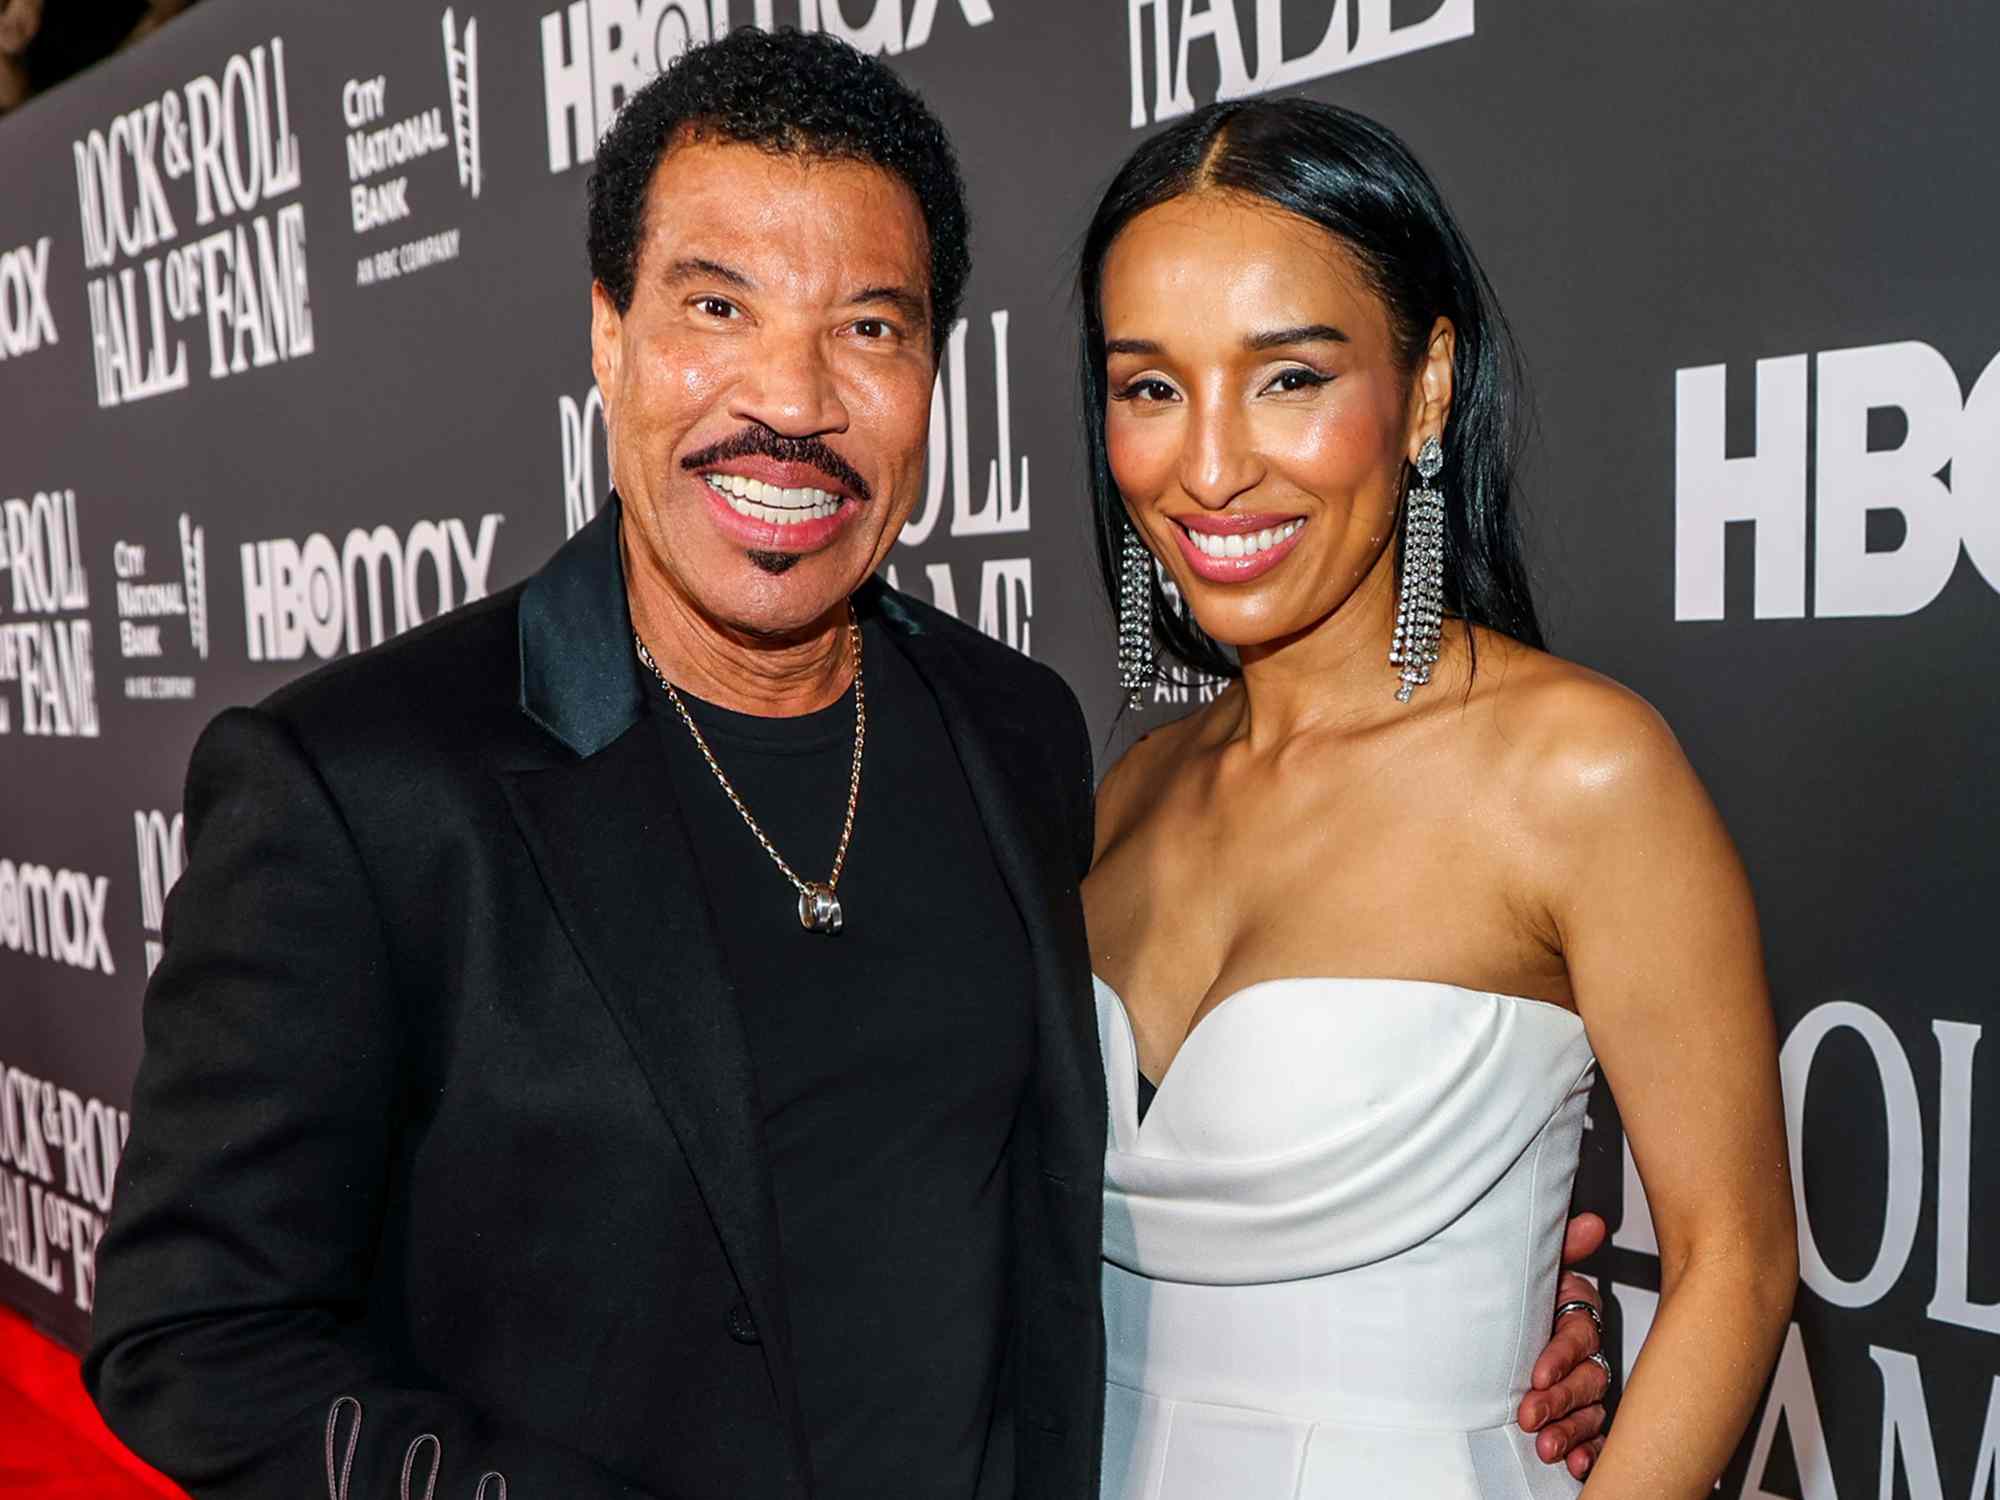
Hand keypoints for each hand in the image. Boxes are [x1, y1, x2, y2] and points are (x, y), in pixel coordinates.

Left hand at [1517, 1212, 1610, 1478]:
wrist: (1495, 1318)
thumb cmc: (1522, 1293)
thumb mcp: (1538, 1268)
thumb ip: (1564, 1248)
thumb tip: (1591, 1223)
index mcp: (1576, 1316)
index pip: (1578, 1336)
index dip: (1560, 1355)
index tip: (1537, 1373)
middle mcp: (1584, 1353)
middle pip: (1587, 1379)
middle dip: (1560, 1400)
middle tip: (1531, 1415)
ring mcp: (1582, 1386)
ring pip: (1589, 1411)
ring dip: (1571, 1431)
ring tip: (1548, 1446)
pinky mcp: (1577, 1414)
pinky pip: (1592, 1435)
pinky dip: (1587, 1450)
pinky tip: (1577, 1465)